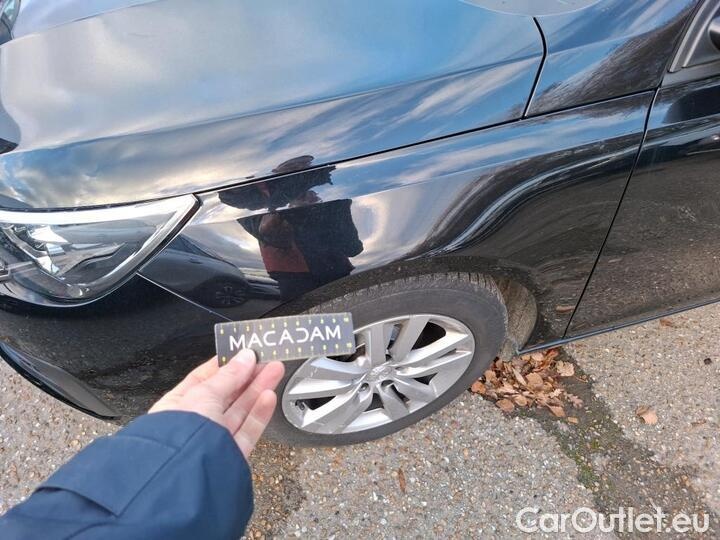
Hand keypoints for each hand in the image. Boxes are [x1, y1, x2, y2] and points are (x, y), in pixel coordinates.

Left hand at [149, 350, 284, 457]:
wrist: (185, 477)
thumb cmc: (179, 435)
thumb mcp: (204, 394)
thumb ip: (229, 375)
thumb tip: (245, 357)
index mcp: (176, 406)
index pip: (203, 379)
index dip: (225, 365)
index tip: (243, 354)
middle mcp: (194, 424)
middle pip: (226, 395)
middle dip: (248, 376)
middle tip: (267, 360)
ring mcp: (213, 440)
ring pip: (240, 410)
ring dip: (258, 389)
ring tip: (276, 371)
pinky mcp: (231, 455)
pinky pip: (247, 430)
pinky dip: (259, 413)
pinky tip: (269, 396)